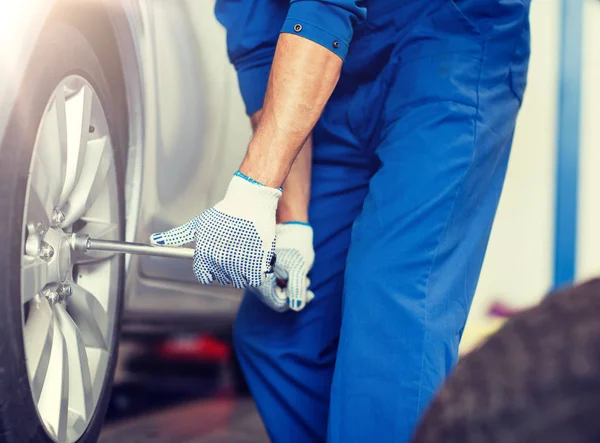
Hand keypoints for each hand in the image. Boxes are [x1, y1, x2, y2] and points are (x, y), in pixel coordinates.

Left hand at [150, 172, 280, 288]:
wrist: (250, 202)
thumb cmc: (224, 213)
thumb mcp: (197, 224)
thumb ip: (176, 237)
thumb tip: (154, 240)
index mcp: (204, 254)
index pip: (205, 277)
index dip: (211, 270)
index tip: (218, 260)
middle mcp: (220, 261)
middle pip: (223, 280)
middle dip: (227, 270)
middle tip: (233, 253)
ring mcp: (239, 262)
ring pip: (239, 281)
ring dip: (242, 272)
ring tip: (244, 255)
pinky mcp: (257, 262)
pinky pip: (254, 279)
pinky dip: (255, 273)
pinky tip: (254, 259)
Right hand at [251, 222, 314, 311]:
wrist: (291, 224)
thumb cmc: (295, 245)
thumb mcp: (299, 268)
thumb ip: (296, 289)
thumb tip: (296, 308)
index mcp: (262, 278)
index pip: (278, 303)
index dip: (295, 301)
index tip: (310, 294)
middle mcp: (256, 278)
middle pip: (276, 298)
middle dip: (294, 293)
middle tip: (308, 282)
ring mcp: (259, 273)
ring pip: (276, 290)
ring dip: (292, 286)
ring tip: (304, 275)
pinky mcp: (263, 269)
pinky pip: (275, 282)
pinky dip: (287, 280)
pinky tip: (296, 272)